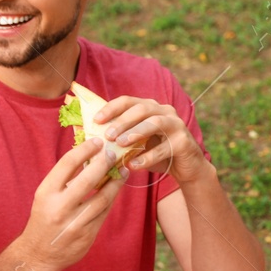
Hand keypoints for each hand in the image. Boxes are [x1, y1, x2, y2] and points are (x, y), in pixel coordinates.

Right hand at [14, 136, 124, 270]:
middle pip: (88, 179)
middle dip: (104, 163)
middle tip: (113, 153)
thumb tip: (87, 156)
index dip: (84, 150)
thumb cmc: (43, 219)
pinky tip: (117, 188)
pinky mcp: (87, 235)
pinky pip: (104, 213)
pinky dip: (112, 199)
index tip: (97, 142)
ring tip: (123, 170)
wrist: (38, 254)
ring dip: (115, 182)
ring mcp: (75, 223)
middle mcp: (60, 207)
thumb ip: (63, 179)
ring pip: (102, 198)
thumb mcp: (45, 196)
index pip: (67, 164)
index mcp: (46, 193)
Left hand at [93, 95, 212, 185]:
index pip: (128, 101)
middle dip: (122, 121)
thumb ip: (117, 138)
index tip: (96, 120)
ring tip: (120, 144)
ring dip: (135, 133)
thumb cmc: (156, 155)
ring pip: (154, 123)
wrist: (186, 169)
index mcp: (150, 107)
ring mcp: (176, 124)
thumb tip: (85, 134)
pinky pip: (164, 148)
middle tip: (107, 135)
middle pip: (141, 109)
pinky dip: (147, 157)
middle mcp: (164, 111)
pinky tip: (133, 165)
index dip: (111, 108)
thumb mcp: (135, 145)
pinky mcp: (184, 141)